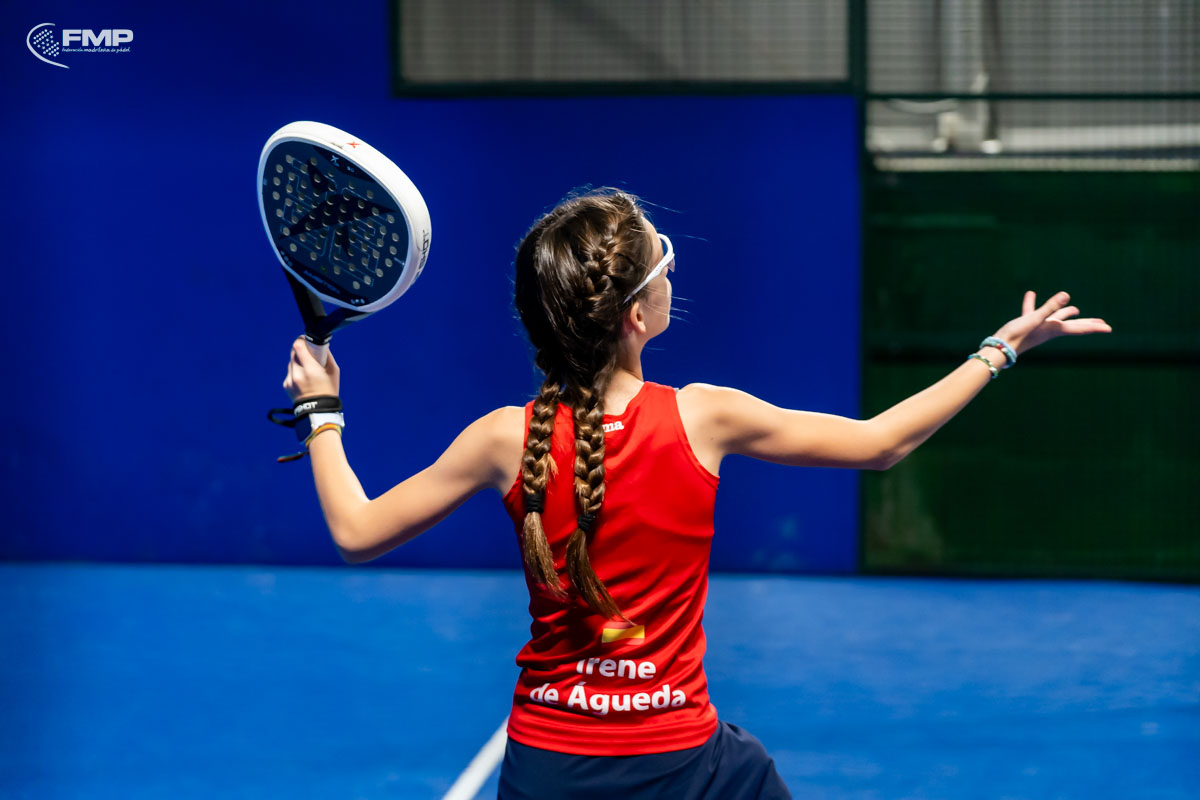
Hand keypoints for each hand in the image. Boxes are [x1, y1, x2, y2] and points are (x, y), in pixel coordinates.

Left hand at [283, 337, 339, 402]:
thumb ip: (326, 356)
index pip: (298, 347)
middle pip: (293, 352)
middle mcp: (297, 374)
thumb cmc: (329, 390)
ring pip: (291, 361)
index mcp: (310, 370)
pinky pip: (290, 372)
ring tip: (308, 368)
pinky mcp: (286, 385)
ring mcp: (290, 380)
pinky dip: (296, 371)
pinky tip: (304, 378)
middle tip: (308, 351)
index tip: (305, 339)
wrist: (318, 411)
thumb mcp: (334, 371)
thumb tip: (321, 345)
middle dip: (300, 349)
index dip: (301, 340)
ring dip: (298, 360)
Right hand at [994, 291, 1112, 355]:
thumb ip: (1050, 306)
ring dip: (1066, 314)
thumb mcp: (1034, 318)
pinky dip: (1034, 304)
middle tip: (1102, 324)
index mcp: (1055, 329)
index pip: (1080, 328)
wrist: (999, 347)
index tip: (1109, 329)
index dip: (1095, 327)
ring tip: (1075, 309)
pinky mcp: (1027, 325)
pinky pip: (1034, 312)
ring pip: (1056, 319)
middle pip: (1074, 326)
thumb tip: (1066, 295)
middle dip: (1087, 324)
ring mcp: (1039, 327)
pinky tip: (1030, 294)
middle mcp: (1050, 329)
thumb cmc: (1017, 335)